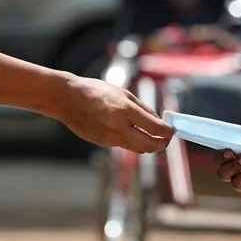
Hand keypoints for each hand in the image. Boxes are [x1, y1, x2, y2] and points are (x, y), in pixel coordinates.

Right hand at [55, 75, 174, 152]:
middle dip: (162, 144)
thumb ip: (143, 109)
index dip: (169, 132)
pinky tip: (132, 132)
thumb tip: (160, 122)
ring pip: (138, 149)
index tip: (173, 130)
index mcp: (125, 110)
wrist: (67, 99)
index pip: (156, 128)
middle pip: (149, 145)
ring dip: (149, 145)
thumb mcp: (124, 94)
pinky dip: (133, 141)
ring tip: (154, 137)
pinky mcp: (103, 143)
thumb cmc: (97, 91)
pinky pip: (124, 145)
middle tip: (166, 139)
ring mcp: (109, 137)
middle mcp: (118, 126)